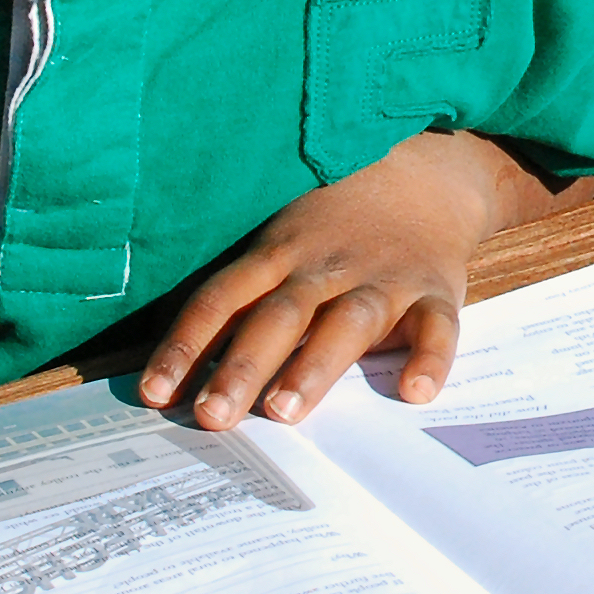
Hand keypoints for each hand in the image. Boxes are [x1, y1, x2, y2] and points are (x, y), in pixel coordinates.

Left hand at [143, 128, 525, 429]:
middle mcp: (326, 266)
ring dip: (315, 366)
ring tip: (284, 410)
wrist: (426, 177)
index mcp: (279, 253)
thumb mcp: (281, 244)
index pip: (223, 299)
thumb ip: (242, 302)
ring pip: (347, 322)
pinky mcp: (435, 292)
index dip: (186, 344)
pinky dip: (430, 357)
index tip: (155, 393)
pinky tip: (415, 392)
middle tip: (213, 416)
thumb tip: (175, 373)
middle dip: (243, 365)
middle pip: (280, 316)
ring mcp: (383, 278)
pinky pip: (437, 326)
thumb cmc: (334, 229)